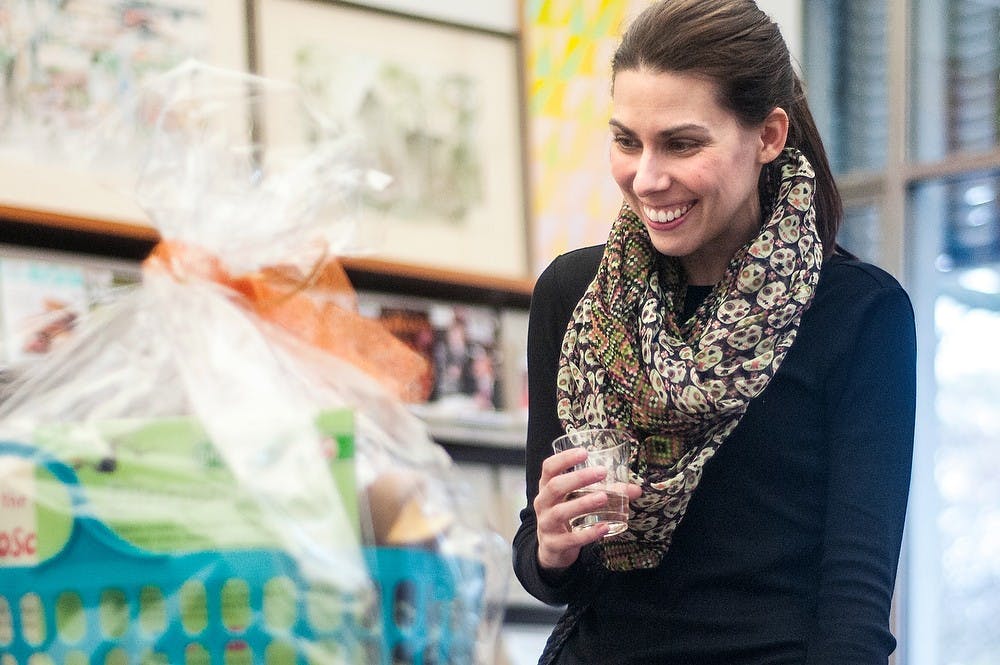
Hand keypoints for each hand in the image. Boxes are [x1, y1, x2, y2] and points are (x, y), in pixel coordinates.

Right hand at [533, 448, 641, 572]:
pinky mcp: (554, 544)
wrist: (552, 548)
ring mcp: (546, 524)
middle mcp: (543, 504)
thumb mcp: (577, 500)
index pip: (549, 467)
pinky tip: (604, 527)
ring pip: (561, 512)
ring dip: (583, 503)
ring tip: (604, 497)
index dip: (564, 458)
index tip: (584, 452)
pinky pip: (571, 538)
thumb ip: (606, 492)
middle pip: (555, 487)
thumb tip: (636, 489)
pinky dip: (588, 533)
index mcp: (546, 487)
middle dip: (578, 478)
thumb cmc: (566, 516)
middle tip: (601, 472)